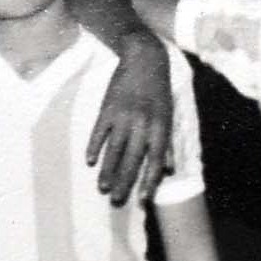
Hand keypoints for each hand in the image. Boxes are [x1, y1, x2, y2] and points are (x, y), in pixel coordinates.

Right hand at [85, 33, 173, 205]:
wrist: (145, 59)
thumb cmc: (159, 91)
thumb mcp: (170, 115)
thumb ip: (169, 143)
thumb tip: (168, 170)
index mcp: (161, 127)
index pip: (155, 160)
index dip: (149, 181)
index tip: (143, 200)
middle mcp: (143, 124)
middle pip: (132, 159)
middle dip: (124, 181)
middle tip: (116, 200)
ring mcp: (124, 116)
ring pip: (114, 149)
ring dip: (108, 170)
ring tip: (102, 188)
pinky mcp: (108, 107)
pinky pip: (99, 131)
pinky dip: (95, 146)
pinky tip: (90, 161)